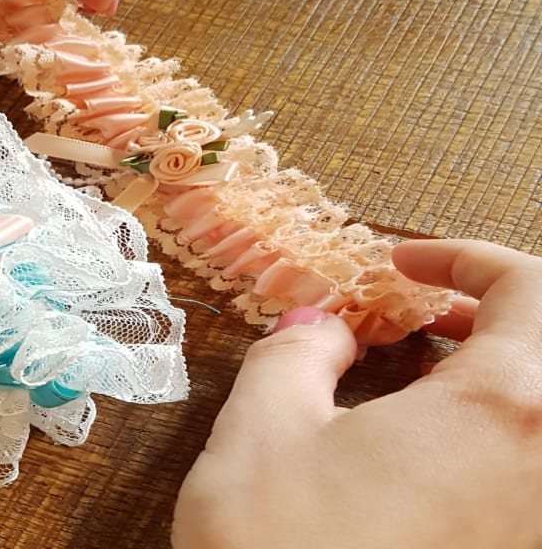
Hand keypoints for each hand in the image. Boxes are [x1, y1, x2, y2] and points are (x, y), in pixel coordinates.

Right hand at [172, 239, 541, 548]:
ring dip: (500, 379)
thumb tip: (317, 328)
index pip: (529, 288)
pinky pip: (528, 472)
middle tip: (423, 315)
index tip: (402, 264)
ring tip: (424, 381)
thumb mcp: (262, 429)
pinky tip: (429, 456)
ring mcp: (540, 519)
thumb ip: (295, 353)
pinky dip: (497, 438)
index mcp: (504, 407)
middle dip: (494, 314)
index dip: (464, 258)